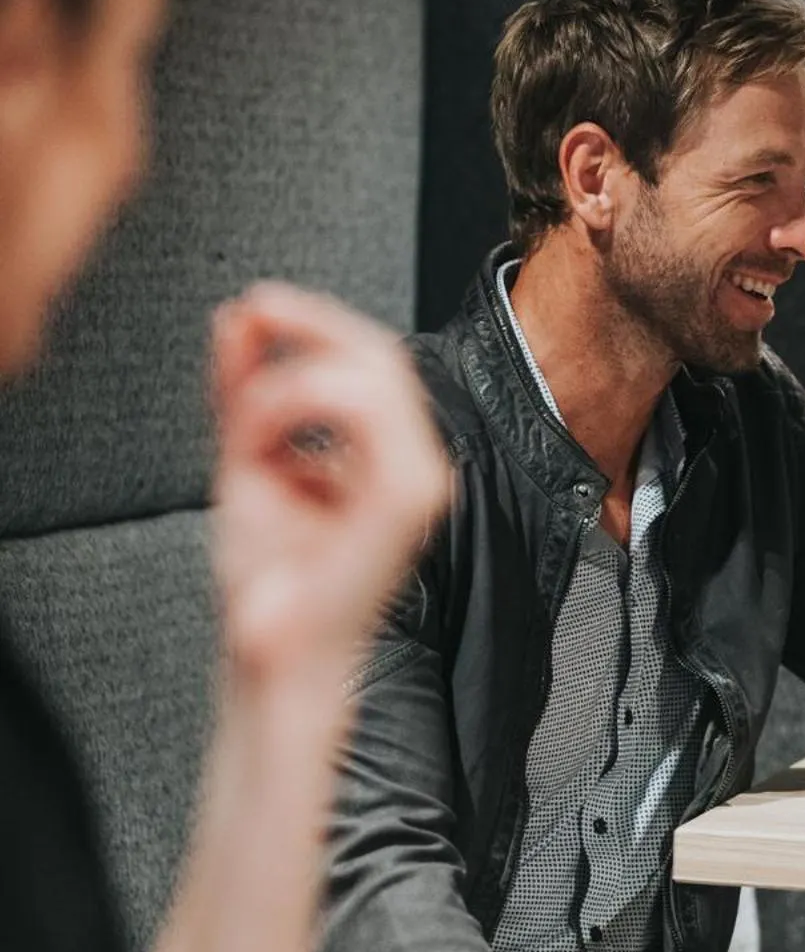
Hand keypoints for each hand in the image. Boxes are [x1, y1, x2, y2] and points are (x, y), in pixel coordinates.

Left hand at [211, 284, 451, 677]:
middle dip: (310, 324)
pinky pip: (366, 414)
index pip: (372, 361)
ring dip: (295, 377)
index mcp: (388, 456)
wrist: (273, 645)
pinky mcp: (405, 500)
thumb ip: (244, 386)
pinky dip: (299, 408)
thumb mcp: (247, 457)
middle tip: (252, 316)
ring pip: (377, 375)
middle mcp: (415, 464)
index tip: (255, 306)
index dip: (314, 321)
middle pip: (382, 354)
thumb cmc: (271, 579)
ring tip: (248, 418)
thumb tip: (238, 319)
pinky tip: (261, 437)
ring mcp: (419, 482)